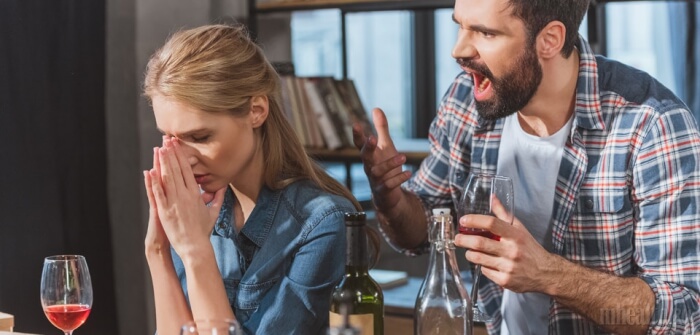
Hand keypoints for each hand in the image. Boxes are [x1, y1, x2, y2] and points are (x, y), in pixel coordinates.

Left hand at [148, 137, 225, 259]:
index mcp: (195, 194)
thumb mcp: (213, 212)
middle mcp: (185, 195)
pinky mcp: (165, 211)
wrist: (195, 246)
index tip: (176, 144)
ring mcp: (174, 203)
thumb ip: (218, 197)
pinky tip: (149, 171)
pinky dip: (153, 182)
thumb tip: (223, 186)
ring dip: (162, 162)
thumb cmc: (203, 230)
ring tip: (159, 148)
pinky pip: (158, 193)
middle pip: (176, 169)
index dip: (181, 155)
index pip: (187, 169)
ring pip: (167, 178)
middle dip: (171, 153)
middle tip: (166, 139)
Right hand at [352, 108, 411, 212]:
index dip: (357, 135)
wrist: (388, 194)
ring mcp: (375, 179)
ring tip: (403, 157)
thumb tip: (376, 109)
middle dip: (368, 148)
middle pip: (365, 157)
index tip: (356, 124)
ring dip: (390, 164)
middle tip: (372, 138)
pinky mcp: (383, 191)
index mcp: (369, 155)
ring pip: (377, 171)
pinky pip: (388, 185)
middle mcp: (369, 166)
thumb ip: (380, 128)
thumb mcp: (385, 145)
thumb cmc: (385, 166)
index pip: (360, 144)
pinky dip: (398, 179)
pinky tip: (408, 173)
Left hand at [454, 208, 553, 293]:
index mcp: (515, 235)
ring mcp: (508, 266)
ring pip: (478, 258)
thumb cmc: (530, 249)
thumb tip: (492, 198)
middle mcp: (512, 250)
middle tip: (457, 239)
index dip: (475, 220)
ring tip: (469, 251)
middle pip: (480, 243)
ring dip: (470, 254)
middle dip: (463, 240)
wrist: (546, 273)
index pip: (492, 223)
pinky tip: (486, 263)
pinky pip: (484, 271)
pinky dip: (481, 266)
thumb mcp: (520, 229)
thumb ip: (504, 214)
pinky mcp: (505, 280)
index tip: (464, 221)